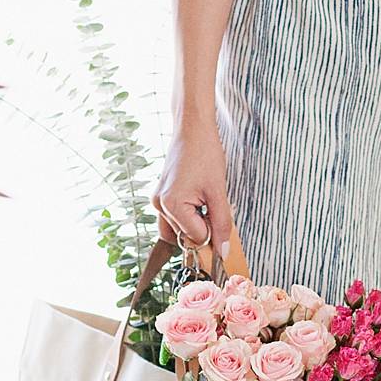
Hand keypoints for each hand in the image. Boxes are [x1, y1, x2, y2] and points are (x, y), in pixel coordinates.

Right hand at [153, 120, 234, 269]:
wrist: (192, 129)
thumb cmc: (205, 154)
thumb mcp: (218, 191)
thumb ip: (222, 224)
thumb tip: (223, 251)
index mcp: (171, 205)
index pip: (195, 237)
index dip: (213, 231)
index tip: (221, 217)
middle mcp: (159, 205)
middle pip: (185, 236)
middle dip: (202, 227)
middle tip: (213, 205)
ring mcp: (157, 201)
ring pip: (177, 230)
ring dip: (194, 224)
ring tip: (204, 201)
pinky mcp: (160, 196)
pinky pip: (172, 218)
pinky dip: (187, 216)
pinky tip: (197, 200)